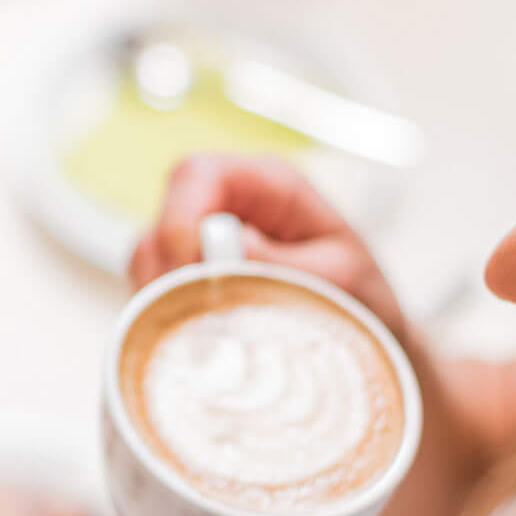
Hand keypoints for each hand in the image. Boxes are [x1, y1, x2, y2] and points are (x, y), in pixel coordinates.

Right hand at [127, 154, 409, 342]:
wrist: (367, 340)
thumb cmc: (362, 301)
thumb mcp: (343, 281)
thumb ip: (288, 263)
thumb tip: (232, 249)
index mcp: (270, 184)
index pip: (198, 175)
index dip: (180, 220)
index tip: (192, 276)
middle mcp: (229, 205)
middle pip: (162, 218)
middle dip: (166, 272)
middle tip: (193, 321)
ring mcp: (204, 243)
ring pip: (148, 258)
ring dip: (162, 300)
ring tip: (200, 338)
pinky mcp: (191, 279)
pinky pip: (152, 290)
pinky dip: (162, 316)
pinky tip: (194, 341)